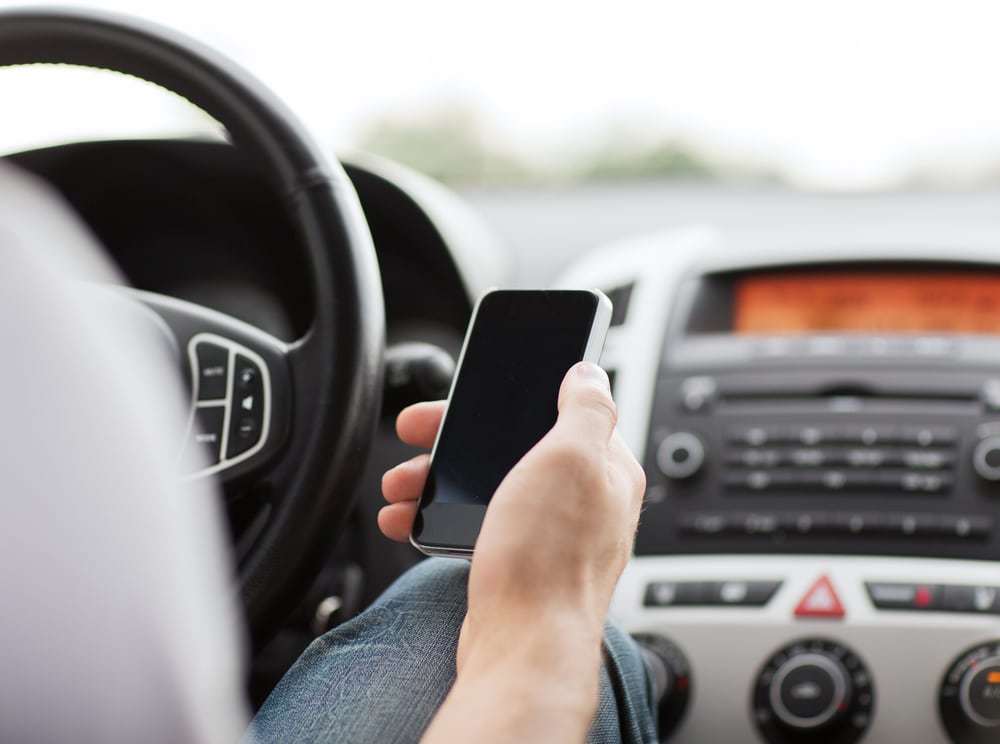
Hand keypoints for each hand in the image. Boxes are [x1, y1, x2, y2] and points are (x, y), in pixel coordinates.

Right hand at [381, 362, 644, 741]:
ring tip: (399, 484)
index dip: (510, 394)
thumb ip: (585, 408)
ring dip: (437, 477)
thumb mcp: (569, 458)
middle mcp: (583, 499)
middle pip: (513, 445)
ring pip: (488, 484)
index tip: (471, 390)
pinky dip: (440, 515)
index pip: (559, 409)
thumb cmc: (549, 559)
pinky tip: (408, 518)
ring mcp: (551, 532)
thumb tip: (589, 372)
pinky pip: (476, 522)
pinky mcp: (521, 561)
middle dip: (456, 438)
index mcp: (604, 467)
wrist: (523, 647)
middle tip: (414, 432)